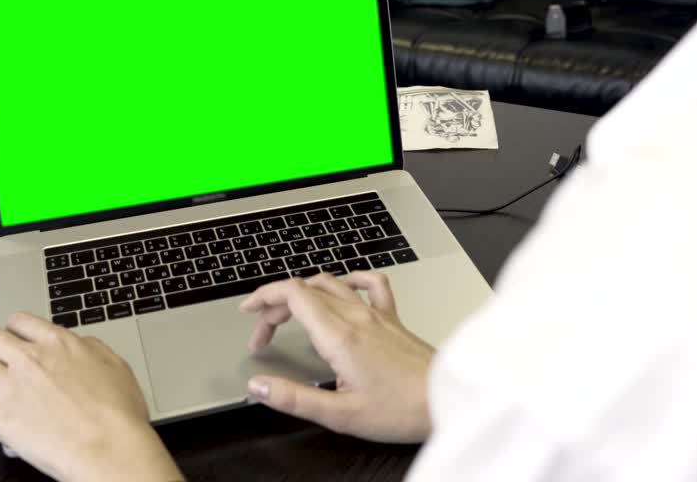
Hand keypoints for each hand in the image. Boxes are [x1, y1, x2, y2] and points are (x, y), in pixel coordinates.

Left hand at [0, 313, 182, 481]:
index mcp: (59, 344)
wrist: (110, 449)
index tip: (17, 339)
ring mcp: (11, 388)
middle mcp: (30, 360)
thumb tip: (80, 345)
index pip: (19, 321)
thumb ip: (92, 349)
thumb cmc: (119, 414)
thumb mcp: (116, 366)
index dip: (15, 330)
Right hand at [239, 272, 434, 442]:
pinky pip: (370, 284)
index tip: (249, 313)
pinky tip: (343, 288)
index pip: (293, 294)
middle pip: (306, 289)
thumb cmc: (402, 410)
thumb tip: (258, 385)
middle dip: (276, 304)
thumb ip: (294, 398)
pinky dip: (349, 280)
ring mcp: (377, 314)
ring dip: (304, 293)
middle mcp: (357, 317)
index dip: (265, 298)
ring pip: (332, 283)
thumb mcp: (339, 415)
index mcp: (339, 336)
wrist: (448, 401)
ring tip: (290, 312)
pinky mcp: (392, 320)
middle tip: (262, 331)